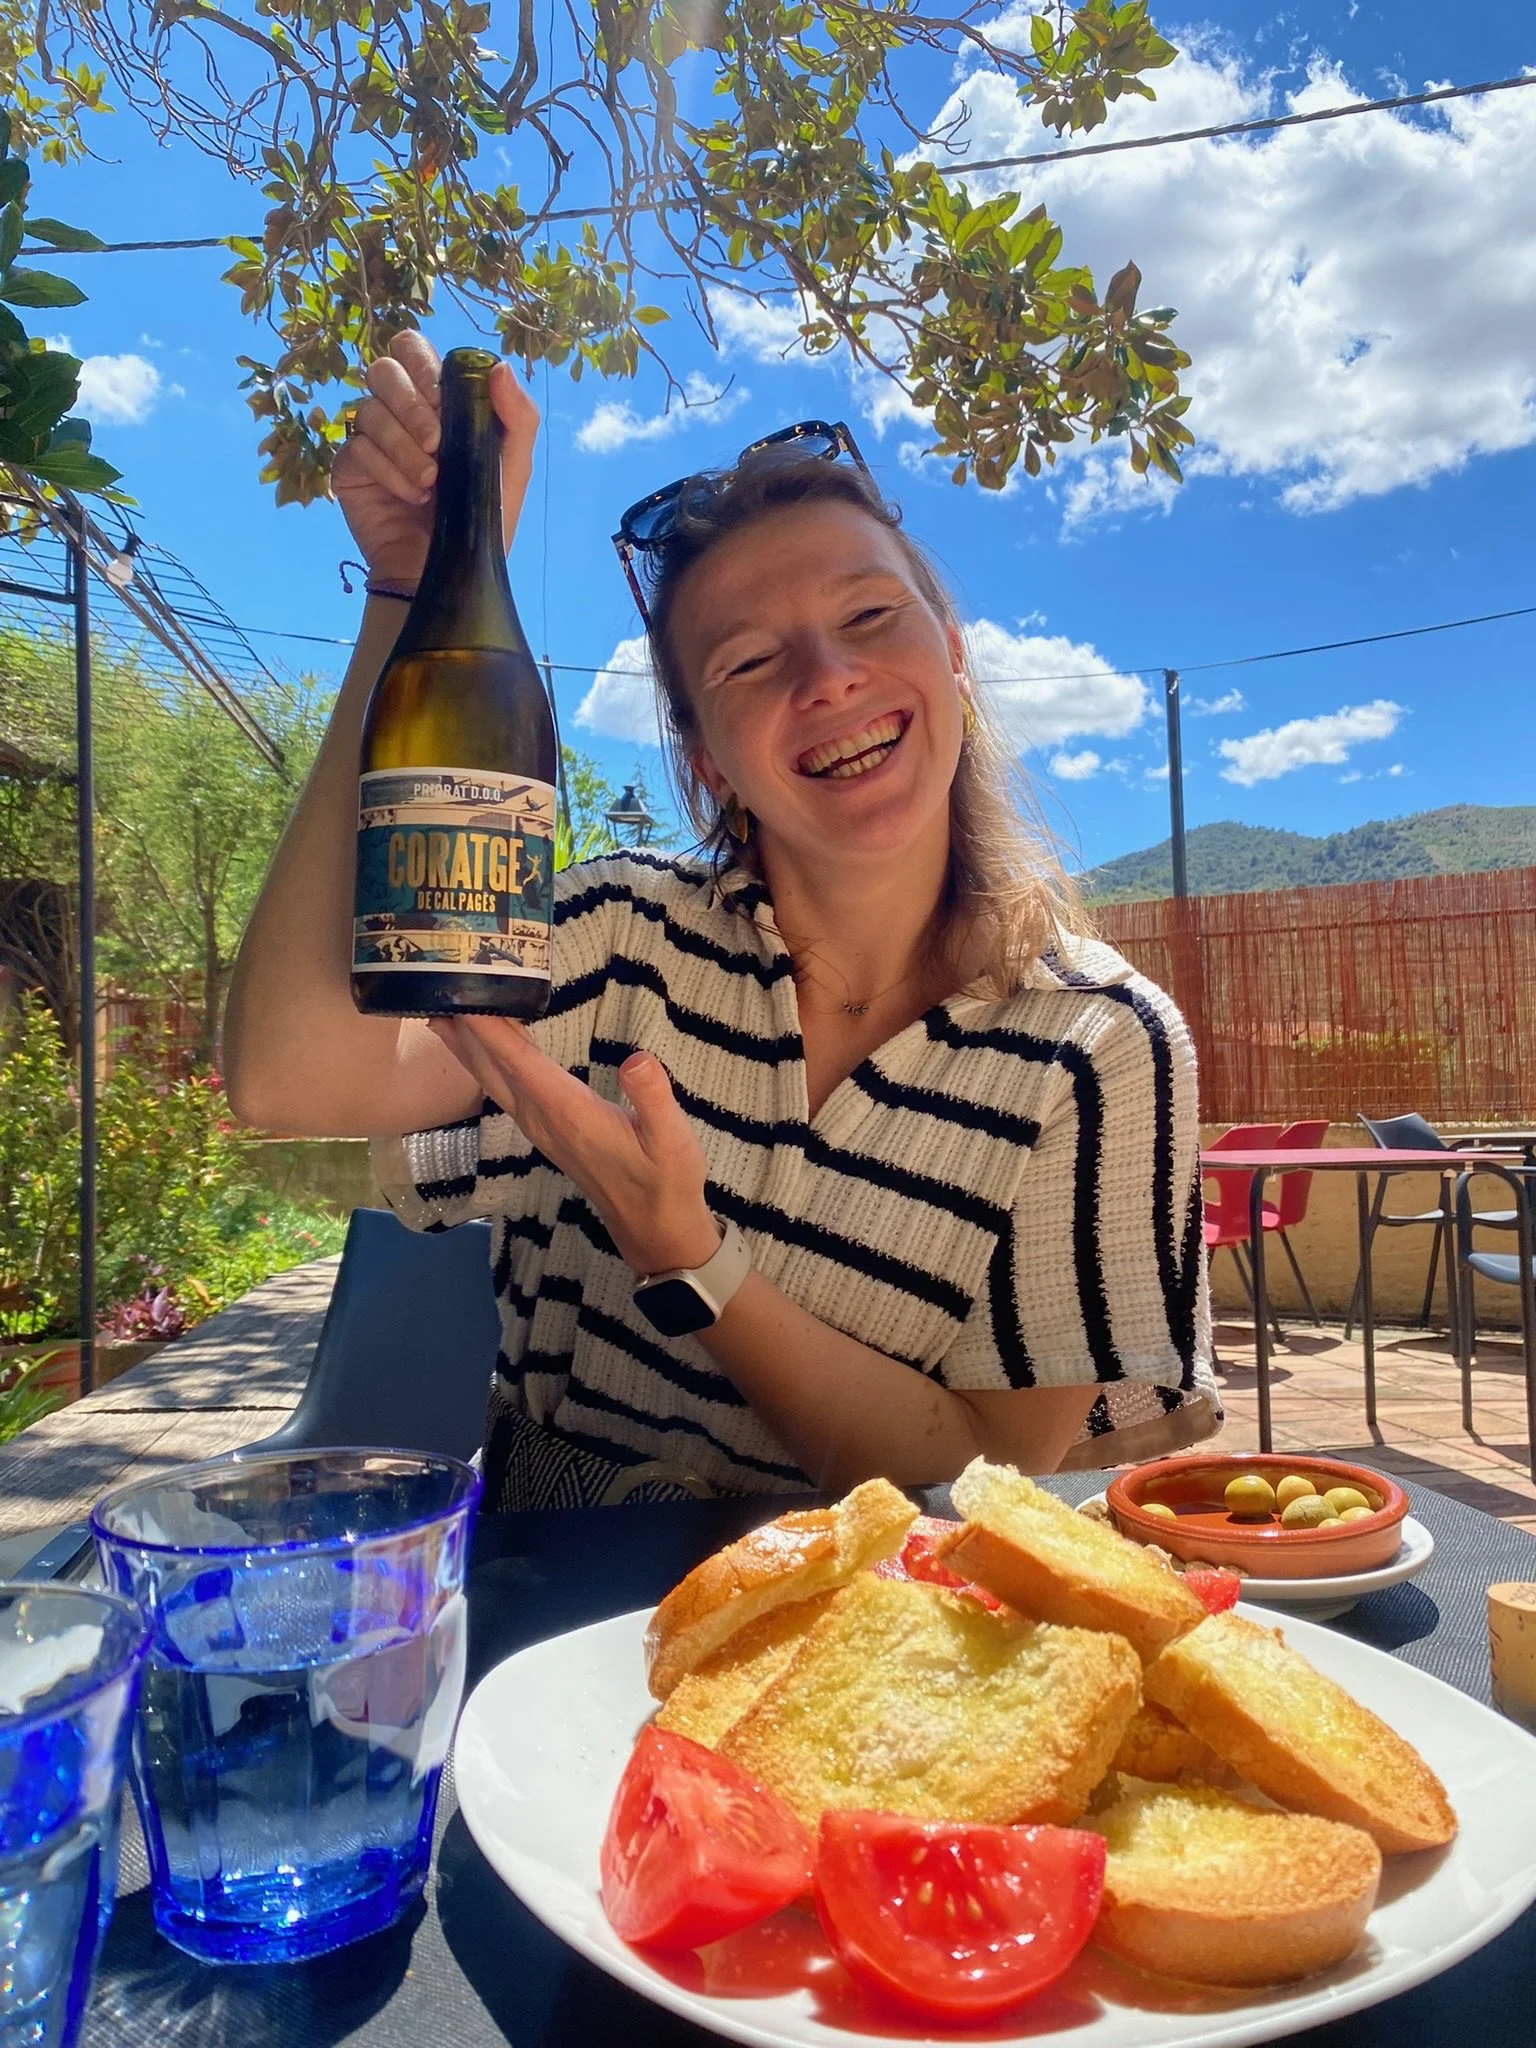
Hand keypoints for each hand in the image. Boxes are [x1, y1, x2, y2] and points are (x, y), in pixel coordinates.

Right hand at [331, 331, 540, 586]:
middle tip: (436, 444)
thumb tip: (500, 366)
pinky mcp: (349, 469)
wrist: (448, 571)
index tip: (445, 402)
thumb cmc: (481, 518)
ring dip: (404, 446)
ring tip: (430, 483)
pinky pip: (358, 449)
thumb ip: (518, 417)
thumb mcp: (512, 469)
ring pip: (368, 410)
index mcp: (434, 400)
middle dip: (411, 404)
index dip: (423, 367)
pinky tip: (411, 496)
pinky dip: (389, 471)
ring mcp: (369, 438)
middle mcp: (397, 412)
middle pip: (382, 370)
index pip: (411, 350)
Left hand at [431, 1016, 720, 1276]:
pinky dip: (487, 1064)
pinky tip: (483, 1051)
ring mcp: (541, 1127)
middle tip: (434, 990)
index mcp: (570, 1114)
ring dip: (468, 1047)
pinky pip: (505, 1089)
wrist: (653, 1225)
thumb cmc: (665, 1179)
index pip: (520, 1063)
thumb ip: (653, 1098)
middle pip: (493, 1069)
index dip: (491, 1029)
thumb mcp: (673, 1138)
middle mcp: (545, 1119)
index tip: (463, 997)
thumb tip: (638, 1059)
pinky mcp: (546, 1131)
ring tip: (441, 1012)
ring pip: (493, 1080)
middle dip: (465, 1031)